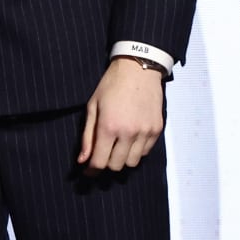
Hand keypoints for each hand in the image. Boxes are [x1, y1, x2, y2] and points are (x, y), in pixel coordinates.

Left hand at [76, 57, 164, 172]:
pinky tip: (130, 139)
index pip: (100, 162)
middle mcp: (128, 133)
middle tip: (102, 155)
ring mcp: (145, 132)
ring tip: (116, 147)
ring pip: (132, 162)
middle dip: (106, 164)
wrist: (138, 69)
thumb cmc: (111, 85)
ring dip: (122, 159)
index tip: (88, 170)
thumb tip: (83, 160)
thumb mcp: (93, 107)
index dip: (92, 169)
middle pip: (116, 166)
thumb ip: (87, 136)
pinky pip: (145, 152)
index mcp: (108, 127)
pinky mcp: (156, 130)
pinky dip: (136, 151)